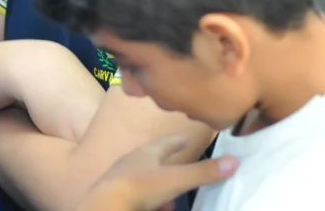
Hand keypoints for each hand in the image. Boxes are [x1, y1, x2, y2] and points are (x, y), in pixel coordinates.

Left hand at [80, 135, 237, 210]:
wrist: (105, 206)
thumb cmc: (141, 187)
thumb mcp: (176, 179)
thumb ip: (203, 172)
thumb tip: (235, 160)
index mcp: (145, 153)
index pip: (167, 143)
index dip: (179, 141)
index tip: (188, 138)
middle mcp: (132, 162)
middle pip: (153, 160)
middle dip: (169, 163)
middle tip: (182, 164)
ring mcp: (122, 179)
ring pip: (145, 180)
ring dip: (160, 186)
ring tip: (173, 195)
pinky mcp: (117, 196)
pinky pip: (138, 196)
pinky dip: (150, 201)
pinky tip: (157, 208)